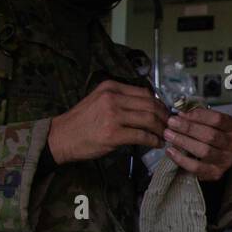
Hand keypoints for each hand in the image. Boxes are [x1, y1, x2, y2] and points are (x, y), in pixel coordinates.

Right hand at [48, 79, 170, 163]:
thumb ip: (119, 99)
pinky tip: (156, 144)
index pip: (145, 92)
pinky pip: (142, 136)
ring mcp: (113, 116)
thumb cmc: (80, 122)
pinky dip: (153, 140)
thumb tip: (146, 107)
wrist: (60, 137)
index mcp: (110, 87)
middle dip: (165, 116)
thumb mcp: (98, 100)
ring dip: (161, 129)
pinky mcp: (113, 134)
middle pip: (150, 104)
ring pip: (149, 119)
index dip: (159, 104)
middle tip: (170, 125)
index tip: (165, 113)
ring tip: (165, 135)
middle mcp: (113, 98)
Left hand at [163, 106, 231, 180]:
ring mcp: (226, 160)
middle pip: (210, 135)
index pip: (217, 119)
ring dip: (183, 141)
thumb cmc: (211, 135)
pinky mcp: (216, 173)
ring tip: (168, 135)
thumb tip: (180, 112)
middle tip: (171, 123)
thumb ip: (198, 116)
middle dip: (188, 128)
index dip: (198, 115)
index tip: (181, 113)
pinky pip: (197, 167)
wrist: (217, 157)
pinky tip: (170, 151)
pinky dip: (181, 159)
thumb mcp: (209, 122)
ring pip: (204, 151)